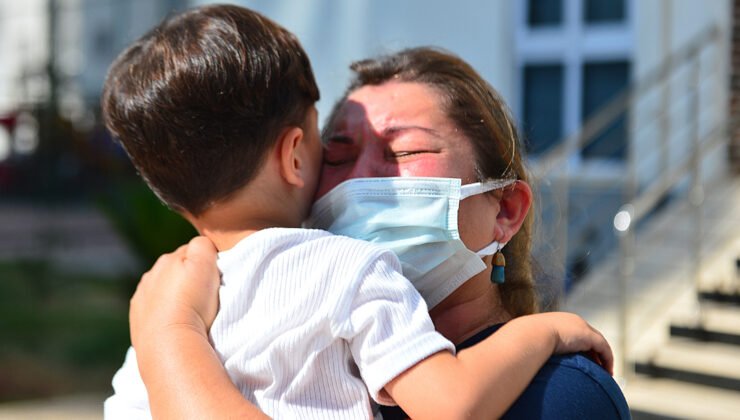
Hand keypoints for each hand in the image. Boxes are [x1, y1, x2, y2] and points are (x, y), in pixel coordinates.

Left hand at [129, 236, 220, 351]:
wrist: (169, 344)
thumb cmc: (192, 303)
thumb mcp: (204, 263)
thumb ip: (202, 245)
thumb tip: (200, 246)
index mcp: (168, 259)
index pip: (193, 252)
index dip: (207, 263)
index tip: (216, 280)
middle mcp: (151, 275)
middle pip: (176, 271)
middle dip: (189, 279)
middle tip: (205, 297)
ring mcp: (141, 299)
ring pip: (163, 290)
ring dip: (175, 297)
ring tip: (191, 314)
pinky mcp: (137, 322)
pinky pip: (154, 311)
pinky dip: (163, 314)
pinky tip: (175, 324)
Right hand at [539, 312, 613, 374]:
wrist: (533, 334)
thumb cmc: (530, 339)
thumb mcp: (536, 341)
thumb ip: (540, 345)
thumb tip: (535, 357)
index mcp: (562, 321)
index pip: (579, 333)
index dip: (584, 347)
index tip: (587, 360)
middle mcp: (574, 321)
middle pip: (592, 337)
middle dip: (596, 352)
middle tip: (599, 366)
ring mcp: (582, 327)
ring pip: (600, 343)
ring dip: (604, 358)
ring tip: (606, 372)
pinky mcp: (588, 336)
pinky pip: (604, 349)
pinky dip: (608, 360)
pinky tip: (608, 372)